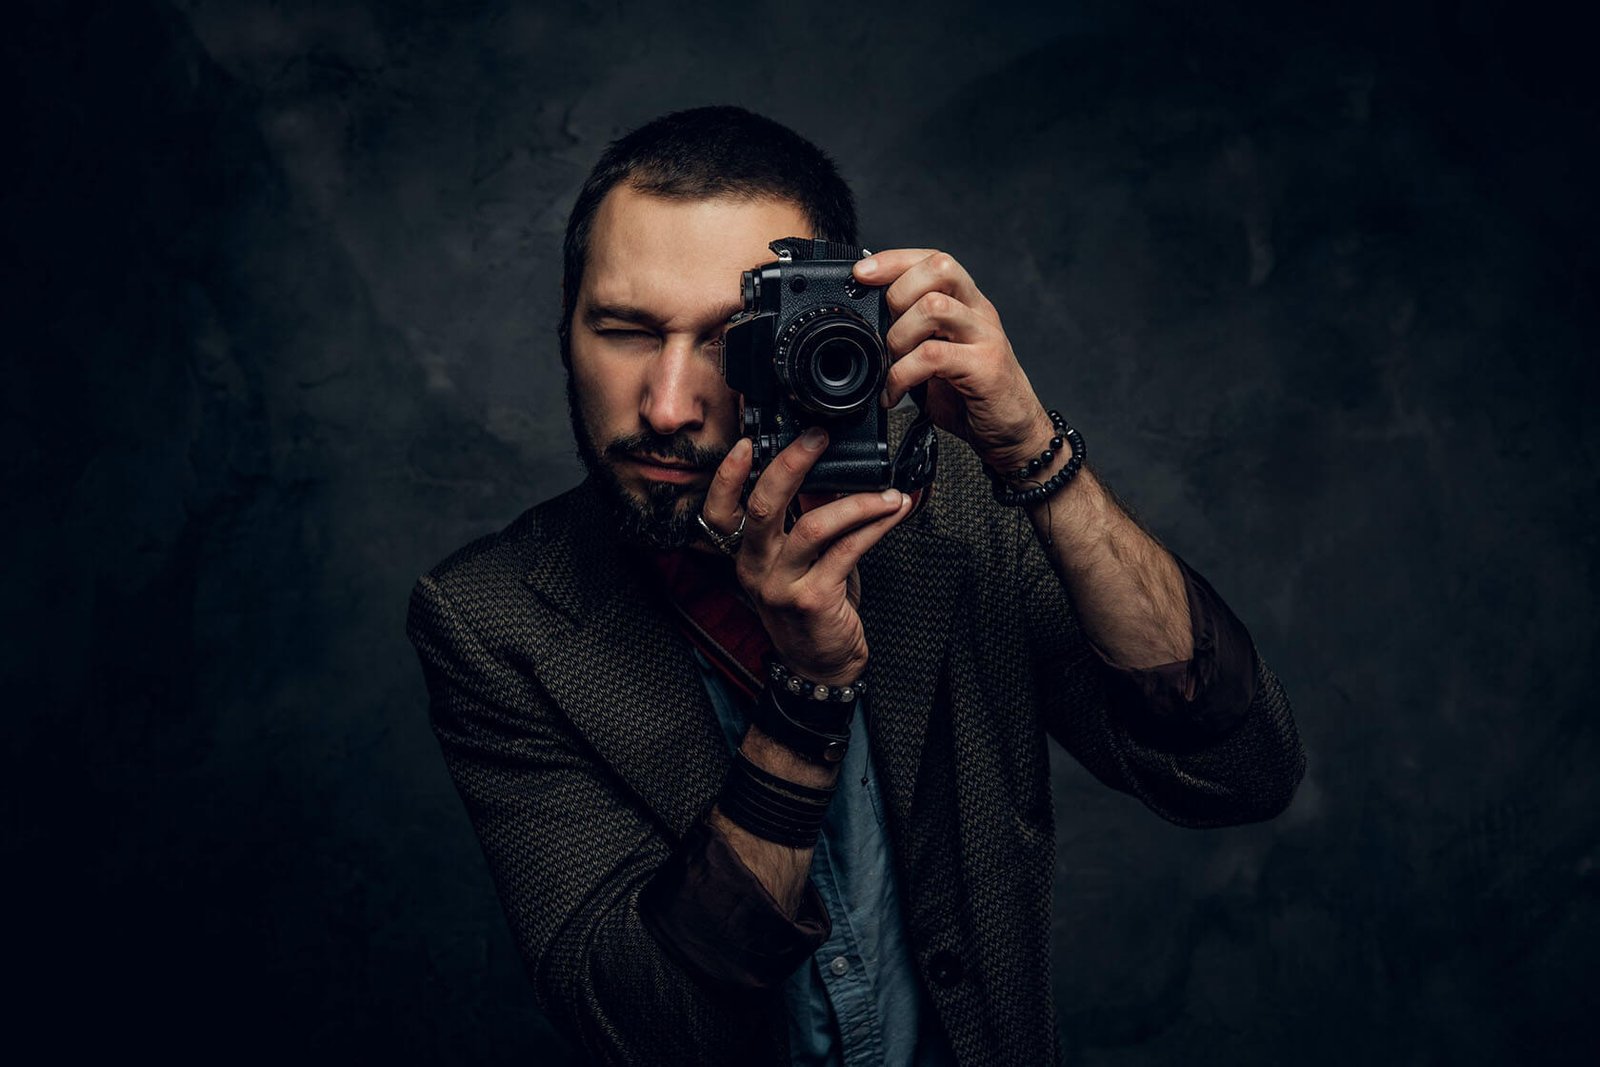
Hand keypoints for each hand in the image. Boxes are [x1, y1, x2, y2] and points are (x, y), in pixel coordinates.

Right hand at [702, 427, 914, 684]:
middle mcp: (757, 569)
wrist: (821, 666)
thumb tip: (825, 473)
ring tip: (886, 492)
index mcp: (747, 555)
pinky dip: (875, 526)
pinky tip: (893, 512)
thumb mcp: (799, 562)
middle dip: (791, 464)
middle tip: (818, 437)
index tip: (745, 442)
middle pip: (764, 506)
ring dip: (857, 502)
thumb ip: (803, 519)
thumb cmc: (812, 608)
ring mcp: (783, 585)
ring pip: (814, 526)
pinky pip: (847, 551)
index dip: (728, 476)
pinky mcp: (814, 599)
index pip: (720, 511)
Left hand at [855, 249, 1059, 473]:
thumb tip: (866, 325)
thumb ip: (911, 335)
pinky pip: (933, 356)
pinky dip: (902, 374)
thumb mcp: (934, 357)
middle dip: (899, 293)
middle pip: (940, 268)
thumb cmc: (972, 396)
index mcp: (966, 304)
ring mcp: (985, 337)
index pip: (933, 259)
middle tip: (885, 329)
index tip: (861, 273)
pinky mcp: (985, 367)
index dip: (894, 260)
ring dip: (898, 336)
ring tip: (891, 364)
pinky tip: (894, 393)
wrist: (1012, 433)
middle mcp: (979, 313)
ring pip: (934, 307)